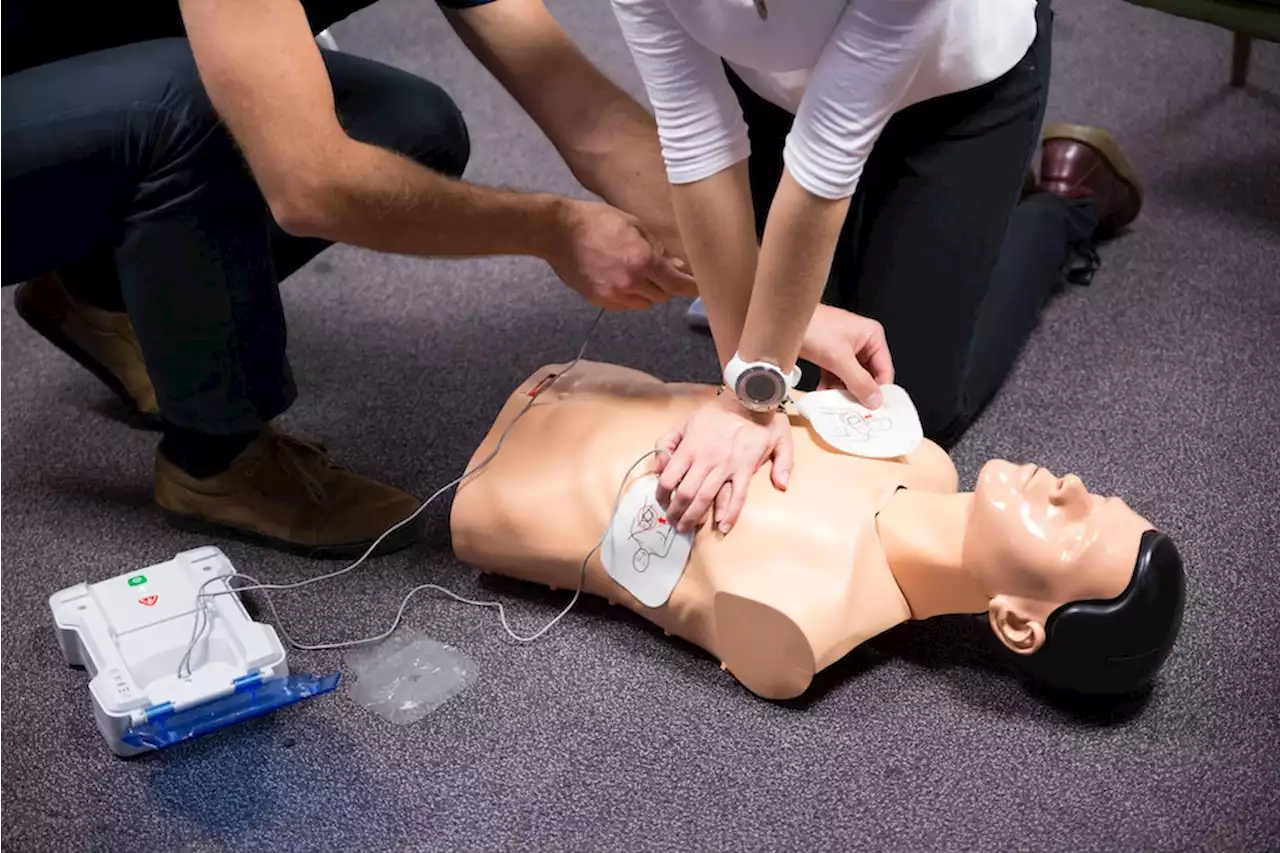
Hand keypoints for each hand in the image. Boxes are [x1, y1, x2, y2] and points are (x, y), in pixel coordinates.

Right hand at [545, 199, 696, 309]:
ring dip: (649, 292)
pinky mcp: (599, 300)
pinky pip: (626, 305)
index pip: (677, 284)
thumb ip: (657, 248)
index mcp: (643, 261)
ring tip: (638, 273)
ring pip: (645, 303)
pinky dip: (631, 297)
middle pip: (662, 296)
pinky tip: (623, 280)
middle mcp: (631, 283)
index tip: (699, 288)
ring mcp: (614, 294)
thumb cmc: (597, 220)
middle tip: (661, 270)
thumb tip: (676, 266)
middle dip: (667, 285)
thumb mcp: (633, 225)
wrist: (558, 232)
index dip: (691, 288)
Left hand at [653, 394, 792, 534]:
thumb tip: (658, 467)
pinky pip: (737, 496)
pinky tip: (722, 527)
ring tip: (688, 528)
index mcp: (689, 448)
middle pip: (685, 494)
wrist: (750, 400)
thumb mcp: (684, 420)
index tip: (661, 503)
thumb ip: (667, 442)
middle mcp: (705, 461)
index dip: (661, 496)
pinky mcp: (745, 470)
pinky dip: (730, 514)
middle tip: (673, 524)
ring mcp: (726, 467)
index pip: (668, 479)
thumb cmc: (718, 412)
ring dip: (695, 517)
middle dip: (676, 513)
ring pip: (706, 499)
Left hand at [799, 304, 894, 406]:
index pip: (884, 370)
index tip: (873, 410)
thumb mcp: (839, 358)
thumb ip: (859, 381)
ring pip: (851, 378)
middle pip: (868, 376)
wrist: (784, 320)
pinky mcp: (831, 355)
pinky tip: (824, 393)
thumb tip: (875, 400)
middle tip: (853, 409)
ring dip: (843, 391)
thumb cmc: (813, 327)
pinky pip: (837, 375)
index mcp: (872, 336)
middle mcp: (862, 342)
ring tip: (836, 402)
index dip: (879, 390)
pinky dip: (831, 385)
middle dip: (859, 392)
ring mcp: (846, 349)